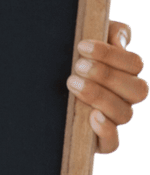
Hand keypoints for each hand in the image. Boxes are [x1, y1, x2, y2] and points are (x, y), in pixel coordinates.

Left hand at [66, 21, 146, 153]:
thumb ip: (104, 31)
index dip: (111, 54)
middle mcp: (124, 97)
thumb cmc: (67, 60)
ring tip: (72, 83)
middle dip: (106, 75)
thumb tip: (118, 39)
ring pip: (124, 113)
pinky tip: (92, 117)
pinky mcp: (99, 140)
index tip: (81, 46)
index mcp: (125, 72)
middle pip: (137, 89)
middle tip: (78, 66)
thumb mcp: (81, 40)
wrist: (38, 90)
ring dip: (100, 97)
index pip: (134, 64)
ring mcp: (113, 119)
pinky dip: (106, 131)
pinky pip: (112, 143)